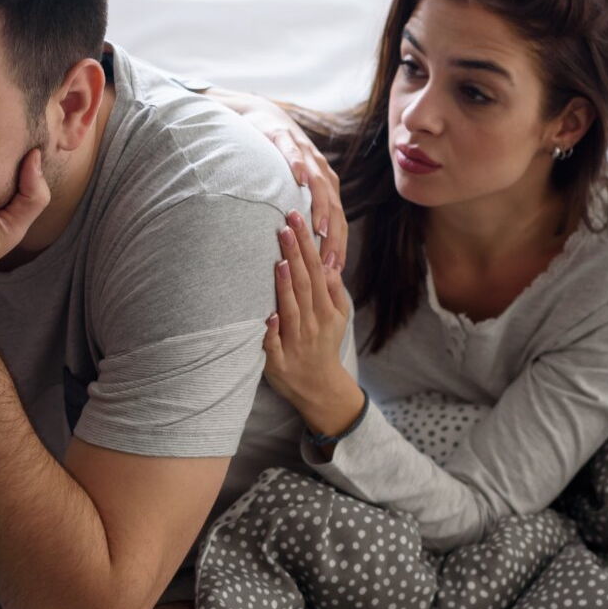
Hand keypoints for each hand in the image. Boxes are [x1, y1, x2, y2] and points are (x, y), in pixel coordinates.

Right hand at [212, 91, 347, 270]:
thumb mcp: (294, 189)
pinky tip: (298, 178)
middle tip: (329, 261)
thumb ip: (301, 214)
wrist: (266, 118)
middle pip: (332, 205)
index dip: (338, 244)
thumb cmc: (278, 160)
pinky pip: (293, 152)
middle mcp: (321, 170)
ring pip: (317, 181)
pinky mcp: (284, 137)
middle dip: (333, 234)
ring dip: (320, 204)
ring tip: (319, 227)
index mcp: (326, 185)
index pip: (337, 219)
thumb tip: (303, 251)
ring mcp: (304, 153)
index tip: (335, 271)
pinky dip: (297, 164)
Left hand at [263, 209, 361, 436]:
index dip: (308, 245)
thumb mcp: (338, 318)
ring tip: (279, 259)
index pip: (316, 270)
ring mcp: (295, 342)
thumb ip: (334, 291)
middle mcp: (312, 323)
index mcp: (325, 310)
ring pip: (291, 310)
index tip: (299, 220)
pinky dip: (273, 331)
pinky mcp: (279, 362)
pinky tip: (269, 315)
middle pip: (304, 283)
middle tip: (287, 224)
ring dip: (285, 285)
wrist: (321, 389)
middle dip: (295, 253)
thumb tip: (330, 263)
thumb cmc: (324, 345)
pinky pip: (274, 345)